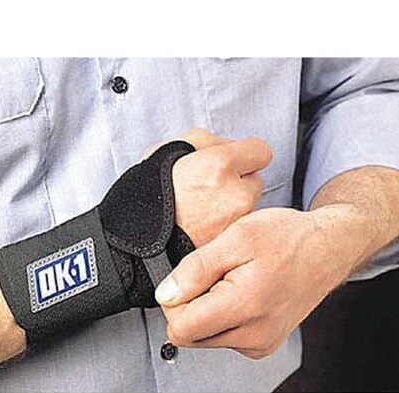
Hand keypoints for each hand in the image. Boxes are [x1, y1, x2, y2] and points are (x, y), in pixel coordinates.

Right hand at [147, 128, 271, 246]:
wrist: (137, 244)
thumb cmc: (145, 198)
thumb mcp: (167, 150)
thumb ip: (207, 141)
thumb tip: (229, 145)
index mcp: (218, 166)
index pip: (261, 151)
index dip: (247, 153)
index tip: (237, 158)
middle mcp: (234, 195)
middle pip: (256, 181)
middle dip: (238, 181)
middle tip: (211, 186)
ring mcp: (236, 223)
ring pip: (248, 206)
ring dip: (233, 204)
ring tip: (202, 208)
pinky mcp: (232, 242)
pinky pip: (238, 226)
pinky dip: (226, 222)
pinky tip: (204, 223)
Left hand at [155, 205, 368, 358]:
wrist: (327, 248)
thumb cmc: (287, 238)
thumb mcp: (236, 238)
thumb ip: (196, 269)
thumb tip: (166, 295)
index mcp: (245, 307)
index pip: (180, 328)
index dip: (175, 301)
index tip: (190, 279)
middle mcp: (254, 335)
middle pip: (191, 334)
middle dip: (192, 304)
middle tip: (216, 275)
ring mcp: (261, 343)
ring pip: (205, 336)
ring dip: (208, 309)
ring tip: (232, 281)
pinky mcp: (264, 344)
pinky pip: (224, 336)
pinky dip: (224, 315)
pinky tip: (240, 292)